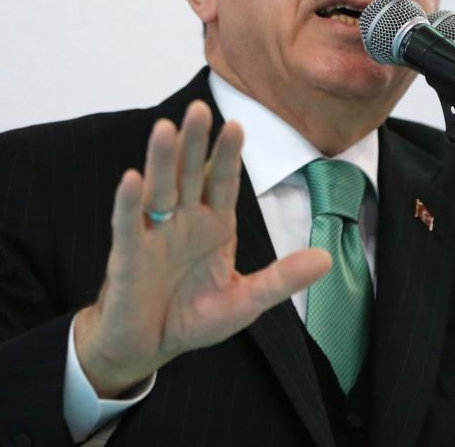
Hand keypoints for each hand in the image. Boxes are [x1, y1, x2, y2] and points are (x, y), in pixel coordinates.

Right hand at [73, 100, 330, 396]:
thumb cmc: (193, 318)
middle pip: (190, 174)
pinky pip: (128, 226)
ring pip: (158, 189)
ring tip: (166, 128)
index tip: (237, 125)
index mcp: (213, 225)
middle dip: (195, 143)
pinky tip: (131, 179)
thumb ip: (282, 279)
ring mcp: (154, 236)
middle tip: (201, 108)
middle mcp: (183, 221)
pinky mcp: (127, 257)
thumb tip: (327, 259)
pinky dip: (129, 204)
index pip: (223, 182)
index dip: (229, 155)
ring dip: (161, 160)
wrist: (148, 347)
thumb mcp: (245, 301)